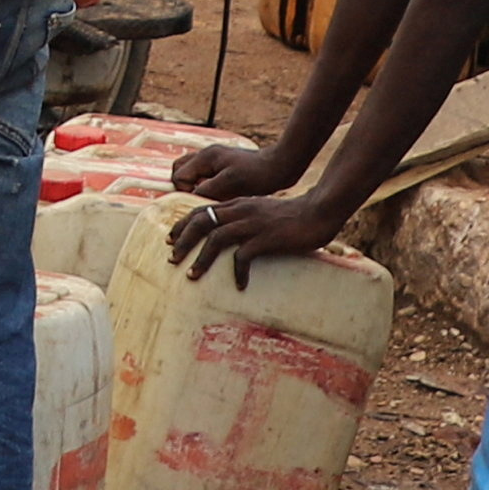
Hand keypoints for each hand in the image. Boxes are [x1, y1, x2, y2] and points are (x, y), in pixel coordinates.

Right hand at [169, 135, 303, 204]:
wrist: (280, 166)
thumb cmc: (258, 175)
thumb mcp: (230, 184)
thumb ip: (206, 189)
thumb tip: (190, 198)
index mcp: (206, 157)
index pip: (179, 176)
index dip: (185, 191)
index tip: (202, 200)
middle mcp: (207, 155)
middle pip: (179, 170)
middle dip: (183, 186)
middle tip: (199, 199)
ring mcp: (214, 159)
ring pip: (190, 172)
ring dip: (193, 186)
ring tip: (208, 198)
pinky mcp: (222, 166)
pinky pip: (202, 175)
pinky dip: (203, 185)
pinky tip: (218, 195)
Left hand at [178, 185, 348, 281]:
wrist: (318, 211)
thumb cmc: (291, 215)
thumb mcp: (260, 211)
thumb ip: (244, 218)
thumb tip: (228, 235)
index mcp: (237, 204)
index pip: (201, 209)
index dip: (182, 224)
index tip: (170, 240)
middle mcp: (241, 210)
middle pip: (201, 221)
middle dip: (183, 241)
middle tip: (172, 259)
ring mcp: (252, 223)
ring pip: (216, 238)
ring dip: (201, 258)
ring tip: (192, 276)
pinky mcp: (266, 238)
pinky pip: (243, 256)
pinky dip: (237, 272)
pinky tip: (240, 285)